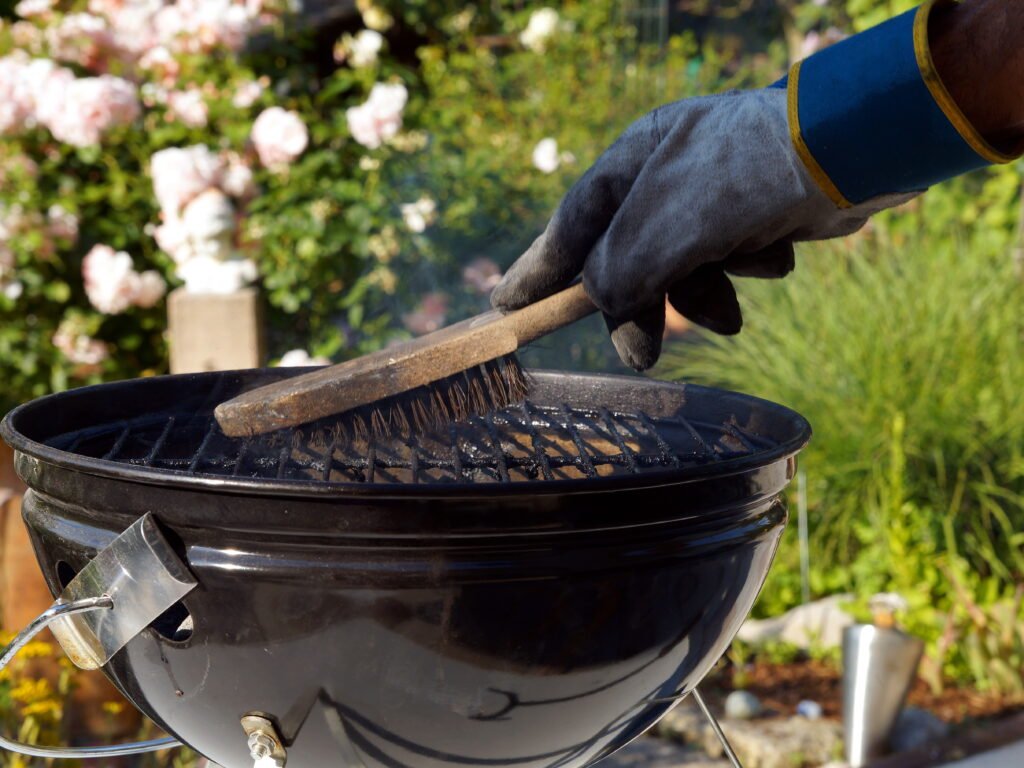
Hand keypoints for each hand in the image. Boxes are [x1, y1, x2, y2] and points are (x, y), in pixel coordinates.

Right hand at [491, 88, 912, 369]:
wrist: (846, 153)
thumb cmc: (737, 181)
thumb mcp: (658, 233)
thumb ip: (616, 277)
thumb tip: (610, 315)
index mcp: (632, 162)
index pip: (571, 224)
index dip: (538, 269)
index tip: (508, 305)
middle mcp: (666, 175)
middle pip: (627, 256)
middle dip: (641, 306)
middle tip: (643, 355)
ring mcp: (711, 193)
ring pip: (680, 266)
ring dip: (702, 295)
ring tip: (729, 315)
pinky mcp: (752, 212)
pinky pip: (726, 259)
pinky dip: (742, 269)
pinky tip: (773, 257)